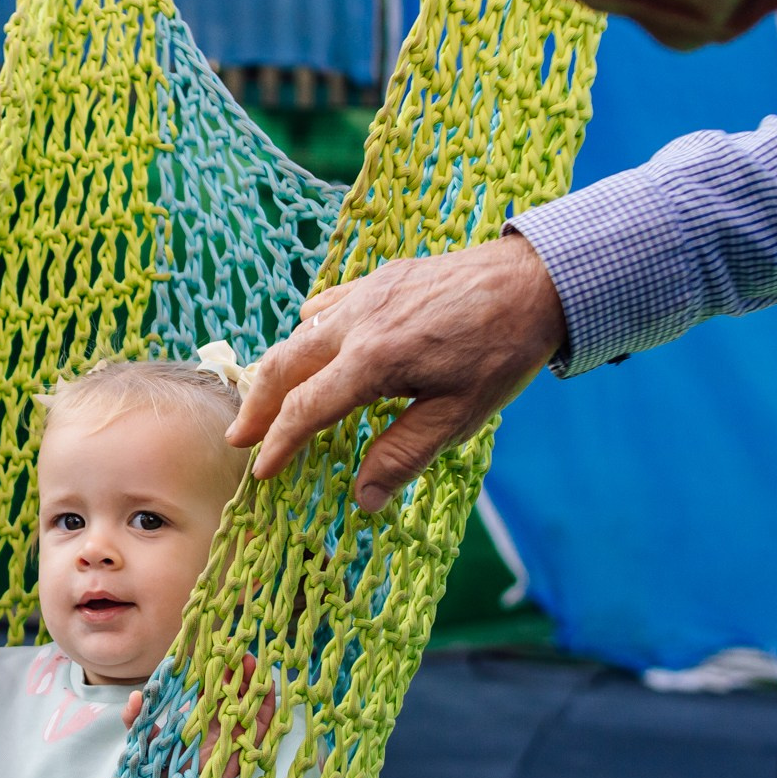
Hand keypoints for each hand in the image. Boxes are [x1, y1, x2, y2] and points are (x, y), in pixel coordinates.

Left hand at [125, 654, 276, 777]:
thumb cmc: (159, 771)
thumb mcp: (143, 742)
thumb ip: (136, 719)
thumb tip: (136, 696)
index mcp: (197, 716)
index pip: (210, 687)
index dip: (216, 668)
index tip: (219, 648)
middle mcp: (218, 723)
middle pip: (233, 692)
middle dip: (239, 671)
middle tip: (240, 650)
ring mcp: (233, 736)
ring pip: (248, 705)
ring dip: (254, 684)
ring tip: (253, 663)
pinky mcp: (244, 752)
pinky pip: (261, 729)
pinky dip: (267, 710)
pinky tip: (269, 690)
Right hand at [228, 235, 565, 505]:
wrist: (536, 279)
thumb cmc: (502, 351)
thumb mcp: (459, 415)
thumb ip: (404, 455)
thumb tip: (362, 499)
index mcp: (372, 362)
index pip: (305, 410)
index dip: (279, 444)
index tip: (262, 471)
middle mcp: (356, 324)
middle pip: (283, 366)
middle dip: (256, 405)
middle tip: (240, 436)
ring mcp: (365, 295)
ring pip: (299, 334)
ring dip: (277, 369)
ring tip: (267, 399)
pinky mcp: (379, 278)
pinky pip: (326, 306)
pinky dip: (307, 332)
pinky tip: (312, 346)